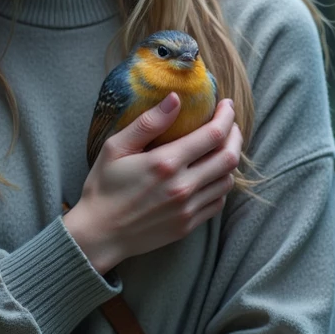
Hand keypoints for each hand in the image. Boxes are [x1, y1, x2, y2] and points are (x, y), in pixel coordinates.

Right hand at [64, 95, 241, 274]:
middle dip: (235, 136)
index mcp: (165, 163)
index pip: (214, 135)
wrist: (99, 234)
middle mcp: (182, 187)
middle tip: (229, 125)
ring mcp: (187, 209)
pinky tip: (209, 176)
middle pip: (229, 157)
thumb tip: (175, 99)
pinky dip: (219, 185)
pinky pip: (217, 202)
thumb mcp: (116, 148)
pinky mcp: (187, 225)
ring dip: (228, 161)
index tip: (226, 105)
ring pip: (227, 181)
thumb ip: (148, 123)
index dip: (226, 117)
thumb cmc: (103, 188)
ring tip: (220, 149)